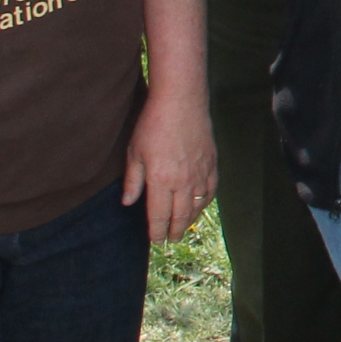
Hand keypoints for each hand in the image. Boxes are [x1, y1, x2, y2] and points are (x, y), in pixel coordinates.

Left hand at [123, 87, 216, 241]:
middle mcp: (183, 181)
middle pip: (180, 215)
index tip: (154, 240)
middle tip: (169, 239)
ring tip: (183, 227)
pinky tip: (200, 205)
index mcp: (161, 180)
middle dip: (174, 231)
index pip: (160, 216)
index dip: (157, 231)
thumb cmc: (153, 124)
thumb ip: (133, 180)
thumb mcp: (134, 152)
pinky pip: (211, 190)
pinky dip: (205, 202)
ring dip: (189, 220)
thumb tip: (128, 202)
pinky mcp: (212, 163)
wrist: (181, 101)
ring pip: (197, 206)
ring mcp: (200, 173)